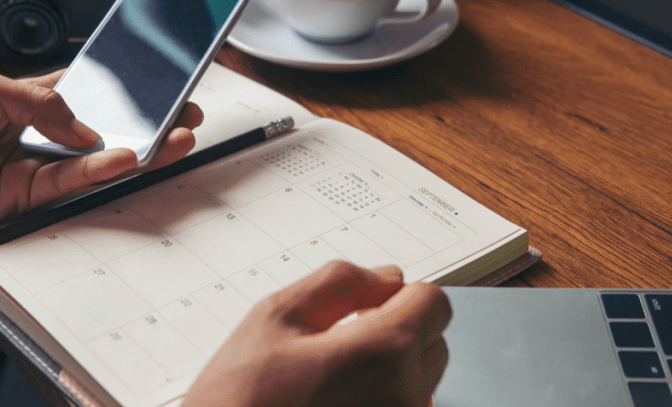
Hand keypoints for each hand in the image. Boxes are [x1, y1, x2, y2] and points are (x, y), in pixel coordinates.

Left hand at [0, 69, 202, 231]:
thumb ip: (39, 103)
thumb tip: (86, 128)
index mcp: (28, 97)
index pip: (89, 92)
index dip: (126, 90)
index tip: (162, 85)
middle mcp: (38, 132)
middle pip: (104, 128)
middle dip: (147, 124)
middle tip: (186, 116)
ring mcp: (34, 165)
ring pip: (96, 160)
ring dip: (137, 150)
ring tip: (174, 139)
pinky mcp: (25, 197)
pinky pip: (71, 183)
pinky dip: (100, 171)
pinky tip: (127, 156)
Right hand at [182, 261, 450, 406]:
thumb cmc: (237, 399)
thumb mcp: (274, 318)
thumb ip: (339, 283)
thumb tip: (388, 278)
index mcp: (384, 353)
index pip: (434, 303)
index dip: (397, 297)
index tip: (364, 309)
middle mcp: (407, 398)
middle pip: (432, 344)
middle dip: (394, 334)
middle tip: (335, 349)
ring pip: (419, 384)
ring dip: (387, 374)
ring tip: (329, 386)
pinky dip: (377, 403)